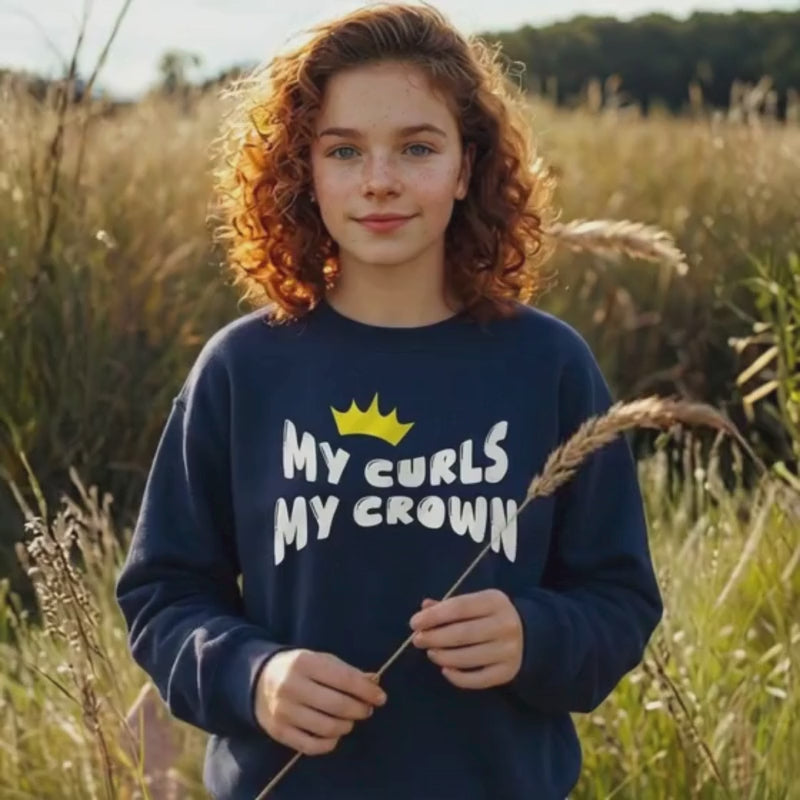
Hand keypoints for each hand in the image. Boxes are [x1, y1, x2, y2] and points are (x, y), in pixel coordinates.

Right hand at [254, 649, 386, 755]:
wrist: (259, 680)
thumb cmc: (299, 668)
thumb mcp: (320, 660)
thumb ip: (346, 671)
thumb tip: (374, 683)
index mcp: (304, 663)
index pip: (344, 679)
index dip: (366, 690)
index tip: (381, 697)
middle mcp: (291, 686)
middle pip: (337, 706)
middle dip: (359, 710)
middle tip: (366, 710)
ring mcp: (283, 711)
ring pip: (326, 728)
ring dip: (346, 726)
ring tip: (350, 720)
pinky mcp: (279, 732)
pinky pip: (311, 746)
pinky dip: (329, 743)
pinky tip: (335, 735)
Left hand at [409, 589, 523, 689]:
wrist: (529, 634)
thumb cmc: (491, 615)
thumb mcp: (476, 602)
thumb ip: (450, 605)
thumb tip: (424, 608)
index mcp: (495, 601)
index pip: (460, 607)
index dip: (434, 616)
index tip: (414, 623)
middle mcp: (505, 625)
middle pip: (463, 634)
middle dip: (435, 637)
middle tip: (417, 640)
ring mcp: (508, 650)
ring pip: (468, 657)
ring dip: (443, 656)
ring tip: (431, 652)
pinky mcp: (507, 672)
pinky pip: (478, 679)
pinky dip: (458, 677)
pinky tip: (445, 669)